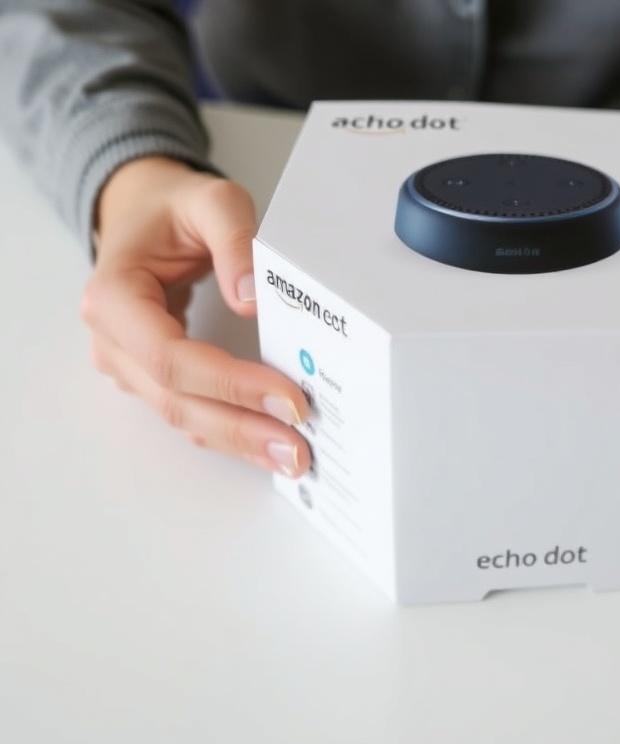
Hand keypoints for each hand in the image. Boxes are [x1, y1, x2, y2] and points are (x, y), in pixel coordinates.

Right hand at [81, 156, 311, 475]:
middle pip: (176, 400)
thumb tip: (253, 299)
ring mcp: (127, 366)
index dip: (230, 384)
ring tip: (293, 458)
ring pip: (183, 416)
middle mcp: (112, 342)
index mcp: (114, 297)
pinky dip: (230, 432)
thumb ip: (234, 238)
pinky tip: (269, 446)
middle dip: (241, 428)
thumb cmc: (173, 209)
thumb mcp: (209, 200)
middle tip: (298, 449)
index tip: (287, 397)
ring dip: (238, 441)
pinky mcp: (151, 379)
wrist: (142, 214)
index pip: (171, 357)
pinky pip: (190, 413)